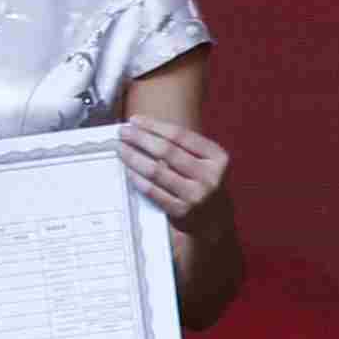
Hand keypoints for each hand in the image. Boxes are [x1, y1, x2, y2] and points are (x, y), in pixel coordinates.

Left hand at [116, 119, 231, 219]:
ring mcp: (196, 196)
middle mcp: (210, 176)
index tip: (134, 120)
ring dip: (134, 157)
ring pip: (156, 171)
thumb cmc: (201, 181)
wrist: (213, 218)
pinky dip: (137, 178)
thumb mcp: (204, 161)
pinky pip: (152, 191)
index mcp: (218, 157)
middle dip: (140, 138)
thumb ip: (182, 146)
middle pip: (167, 151)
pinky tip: (128, 169)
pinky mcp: (181, 211)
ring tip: (121, 148)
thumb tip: (142, 128)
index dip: (153, 126)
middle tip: (123, 132)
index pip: (180, 135)